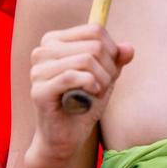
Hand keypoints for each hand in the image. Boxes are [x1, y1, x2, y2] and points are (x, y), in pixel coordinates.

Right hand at [24, 22, 134, 167]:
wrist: (66, 137)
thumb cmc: (84, 104)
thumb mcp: (105, 77)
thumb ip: (116, 60)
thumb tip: (128, 48)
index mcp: (55, 40)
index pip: (95, 30)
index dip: (112, 50)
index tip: (110, 70)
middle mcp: (42, 51)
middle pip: (94, 46)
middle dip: (109, 69)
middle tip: (104, 86)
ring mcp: (38, 70)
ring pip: (86, 60)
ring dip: (102, 80)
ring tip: (97, 93)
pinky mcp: (39, 90)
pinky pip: (72, 77)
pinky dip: (90, 86)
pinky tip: (90, 97)